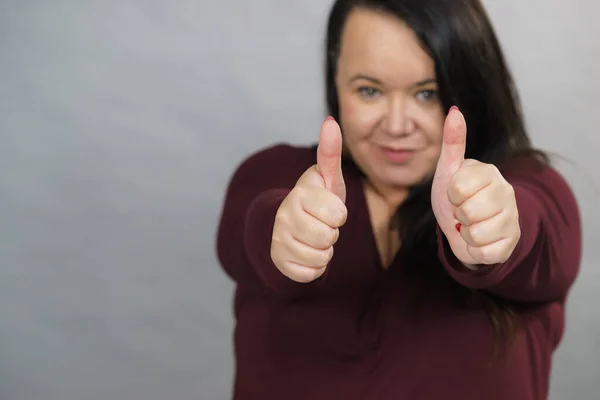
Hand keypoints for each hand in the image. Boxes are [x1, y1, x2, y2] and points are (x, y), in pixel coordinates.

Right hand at [270, 117, 347, 282]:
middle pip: (328, 237)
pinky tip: (306, 253)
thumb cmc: (316, 201)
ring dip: (324, 251)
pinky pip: (310, 273)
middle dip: (331, 234)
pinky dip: (314, 267)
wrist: (290, 227)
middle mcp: (284, 216)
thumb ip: (330, 153)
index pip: (337, 214)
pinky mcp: (279, 263)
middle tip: (321, 225)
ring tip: (314, 238)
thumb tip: (331, 121)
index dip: (339, 214)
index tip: (328, 208)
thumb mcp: (327, 179)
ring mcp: (279, 240)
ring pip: (320, 257)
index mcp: (299, 194)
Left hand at [431, 107, 519, 266]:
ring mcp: (512, 218)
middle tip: (463, 211)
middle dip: (459, 215)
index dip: (451, 195)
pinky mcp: (511, 242)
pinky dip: (475, 250)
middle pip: (469, 212)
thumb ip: (452, 142)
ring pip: (477, 234)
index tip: (456, 193)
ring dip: (466, 233)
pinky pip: (485, 252)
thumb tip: (454, 110)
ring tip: (470, 224)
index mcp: (489, 172)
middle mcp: (506, 192)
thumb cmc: (456, 195)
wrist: (465, 227)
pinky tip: (479, 239)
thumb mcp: (448, 170)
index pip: (458, 189)